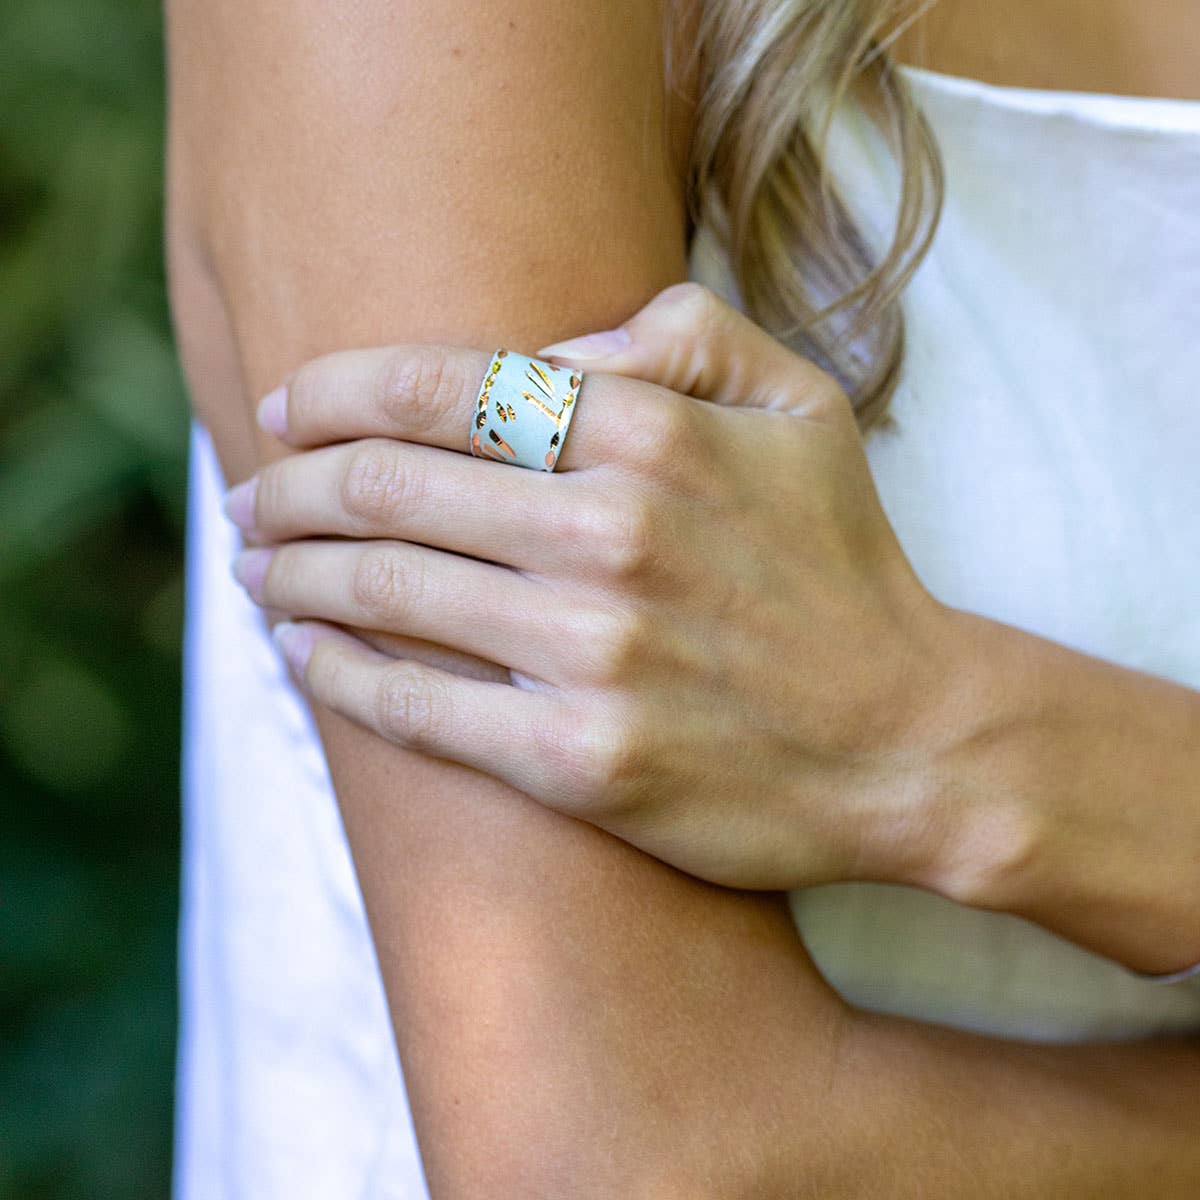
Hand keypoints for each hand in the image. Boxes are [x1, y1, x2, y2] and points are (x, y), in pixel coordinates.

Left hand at [227, 282, 963, 891]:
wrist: (906, 740)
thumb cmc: (844, 568)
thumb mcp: (803, 407)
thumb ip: (685, 332)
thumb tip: (549, 348)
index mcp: (651, 435)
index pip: (439, 387)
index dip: (334, 392)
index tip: (286, 409)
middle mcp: (609, 534)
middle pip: (383, 488)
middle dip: (286, 485)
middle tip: (248, 496)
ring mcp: (590, 655)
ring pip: (379, 594)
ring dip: (288, 571)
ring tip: (253, 566)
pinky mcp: (577, 761)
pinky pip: (413, 708)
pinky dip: (334, 671)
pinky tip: (300, 649)